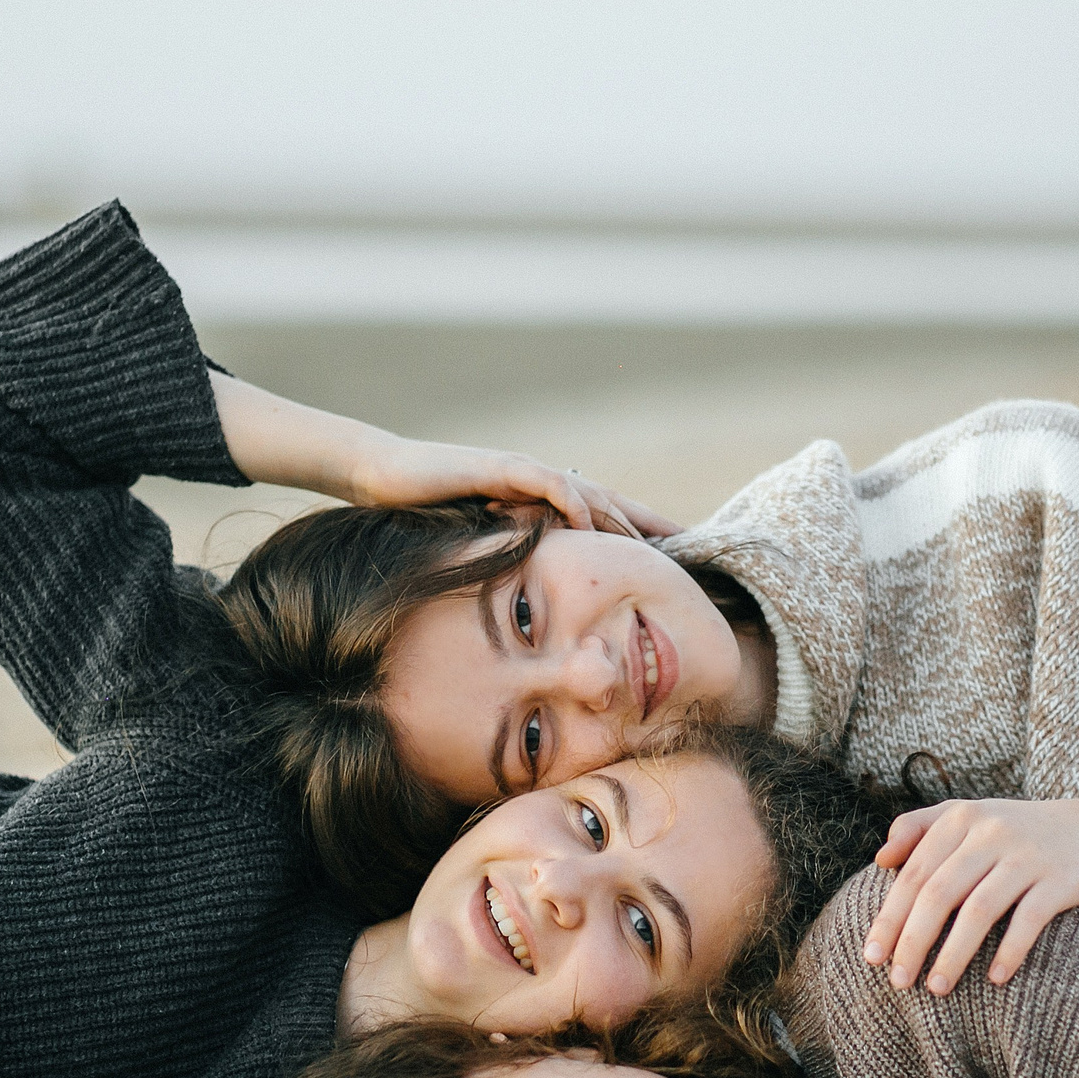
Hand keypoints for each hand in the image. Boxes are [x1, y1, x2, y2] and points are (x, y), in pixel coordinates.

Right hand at [349, 435, 678, 537]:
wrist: (387, 476)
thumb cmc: (430, 514)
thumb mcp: (484, 549)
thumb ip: (516, 566)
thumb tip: (535, 609)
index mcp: (544, 504)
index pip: (604, 518)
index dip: (642, 535)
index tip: (678, 559)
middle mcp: (543, 485)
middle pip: (612, 504)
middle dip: (651, 525)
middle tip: (692, 549)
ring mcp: (524, 474)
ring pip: (589, 493)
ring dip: (622, 517)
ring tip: (655, 543)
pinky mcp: (500, 468)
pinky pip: (546, 483)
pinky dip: (571, 501)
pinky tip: (590, 525)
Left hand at [865, 797, 1078, 993]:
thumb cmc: (1020, 833)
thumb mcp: (972, 817)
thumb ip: (921, 828)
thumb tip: (880, 859)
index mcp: (961, 818)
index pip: (913, 874)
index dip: (889, 917)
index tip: (871, 956)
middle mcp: (991, 832)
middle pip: (939, 893)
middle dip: (913, 941)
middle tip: (898, 981)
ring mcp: (1028, 855)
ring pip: (979, 910)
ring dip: (954, 954)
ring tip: (937, 988)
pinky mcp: (1062, 879)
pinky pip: (1029, 920)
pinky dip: (1009, 951)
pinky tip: (994, 979)